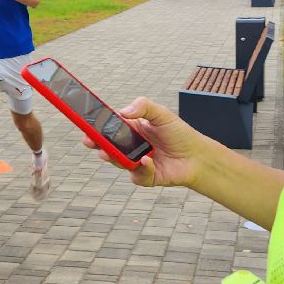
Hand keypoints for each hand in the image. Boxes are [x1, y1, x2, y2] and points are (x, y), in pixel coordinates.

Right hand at [85, 96, 211, 188]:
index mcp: (132, 129)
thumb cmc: (179, 133)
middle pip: (107, 146)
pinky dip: (141, 168)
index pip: (109, 127)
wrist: (197, 156)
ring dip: (112, 157)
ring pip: (117, 162)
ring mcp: (136, 162)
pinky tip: (148, 161)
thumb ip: (143, 106)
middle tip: (89, 141)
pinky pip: (137, 175)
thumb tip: (123, 112)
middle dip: (96, 144)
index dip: (96, 127)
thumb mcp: (162, 114)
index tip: (86, 125)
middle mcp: (131, 146)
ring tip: (107, 153)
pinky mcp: (145, 177)